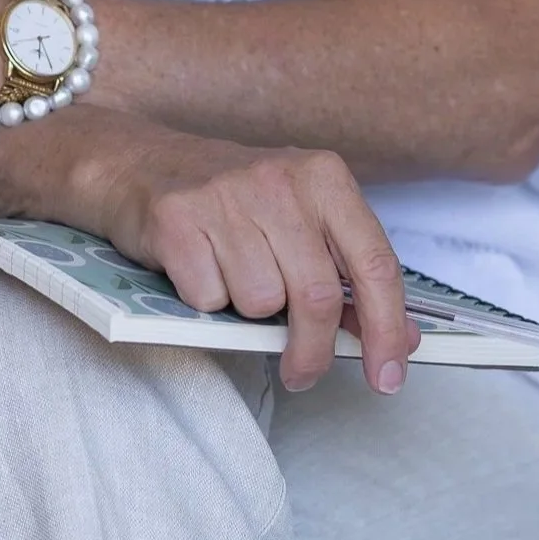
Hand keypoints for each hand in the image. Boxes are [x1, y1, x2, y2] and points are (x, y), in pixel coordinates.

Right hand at [88, 120, 420, 395]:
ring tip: (231, 278)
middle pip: (317, 298)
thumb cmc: (231, 202)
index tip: (387, 376)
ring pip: (260, 305)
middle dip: (312, 350)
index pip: (375, 264)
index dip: (387, 330)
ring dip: (248, 312)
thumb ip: (347, 274)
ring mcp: (226, 196)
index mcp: (324, 177)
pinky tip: (197, 268)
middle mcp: (279, 180)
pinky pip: (209, 300)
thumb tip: (399, 339)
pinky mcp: (177, 219)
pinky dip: (205, 302)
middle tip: (301, 371)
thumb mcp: (299, 222)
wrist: (139, 163)